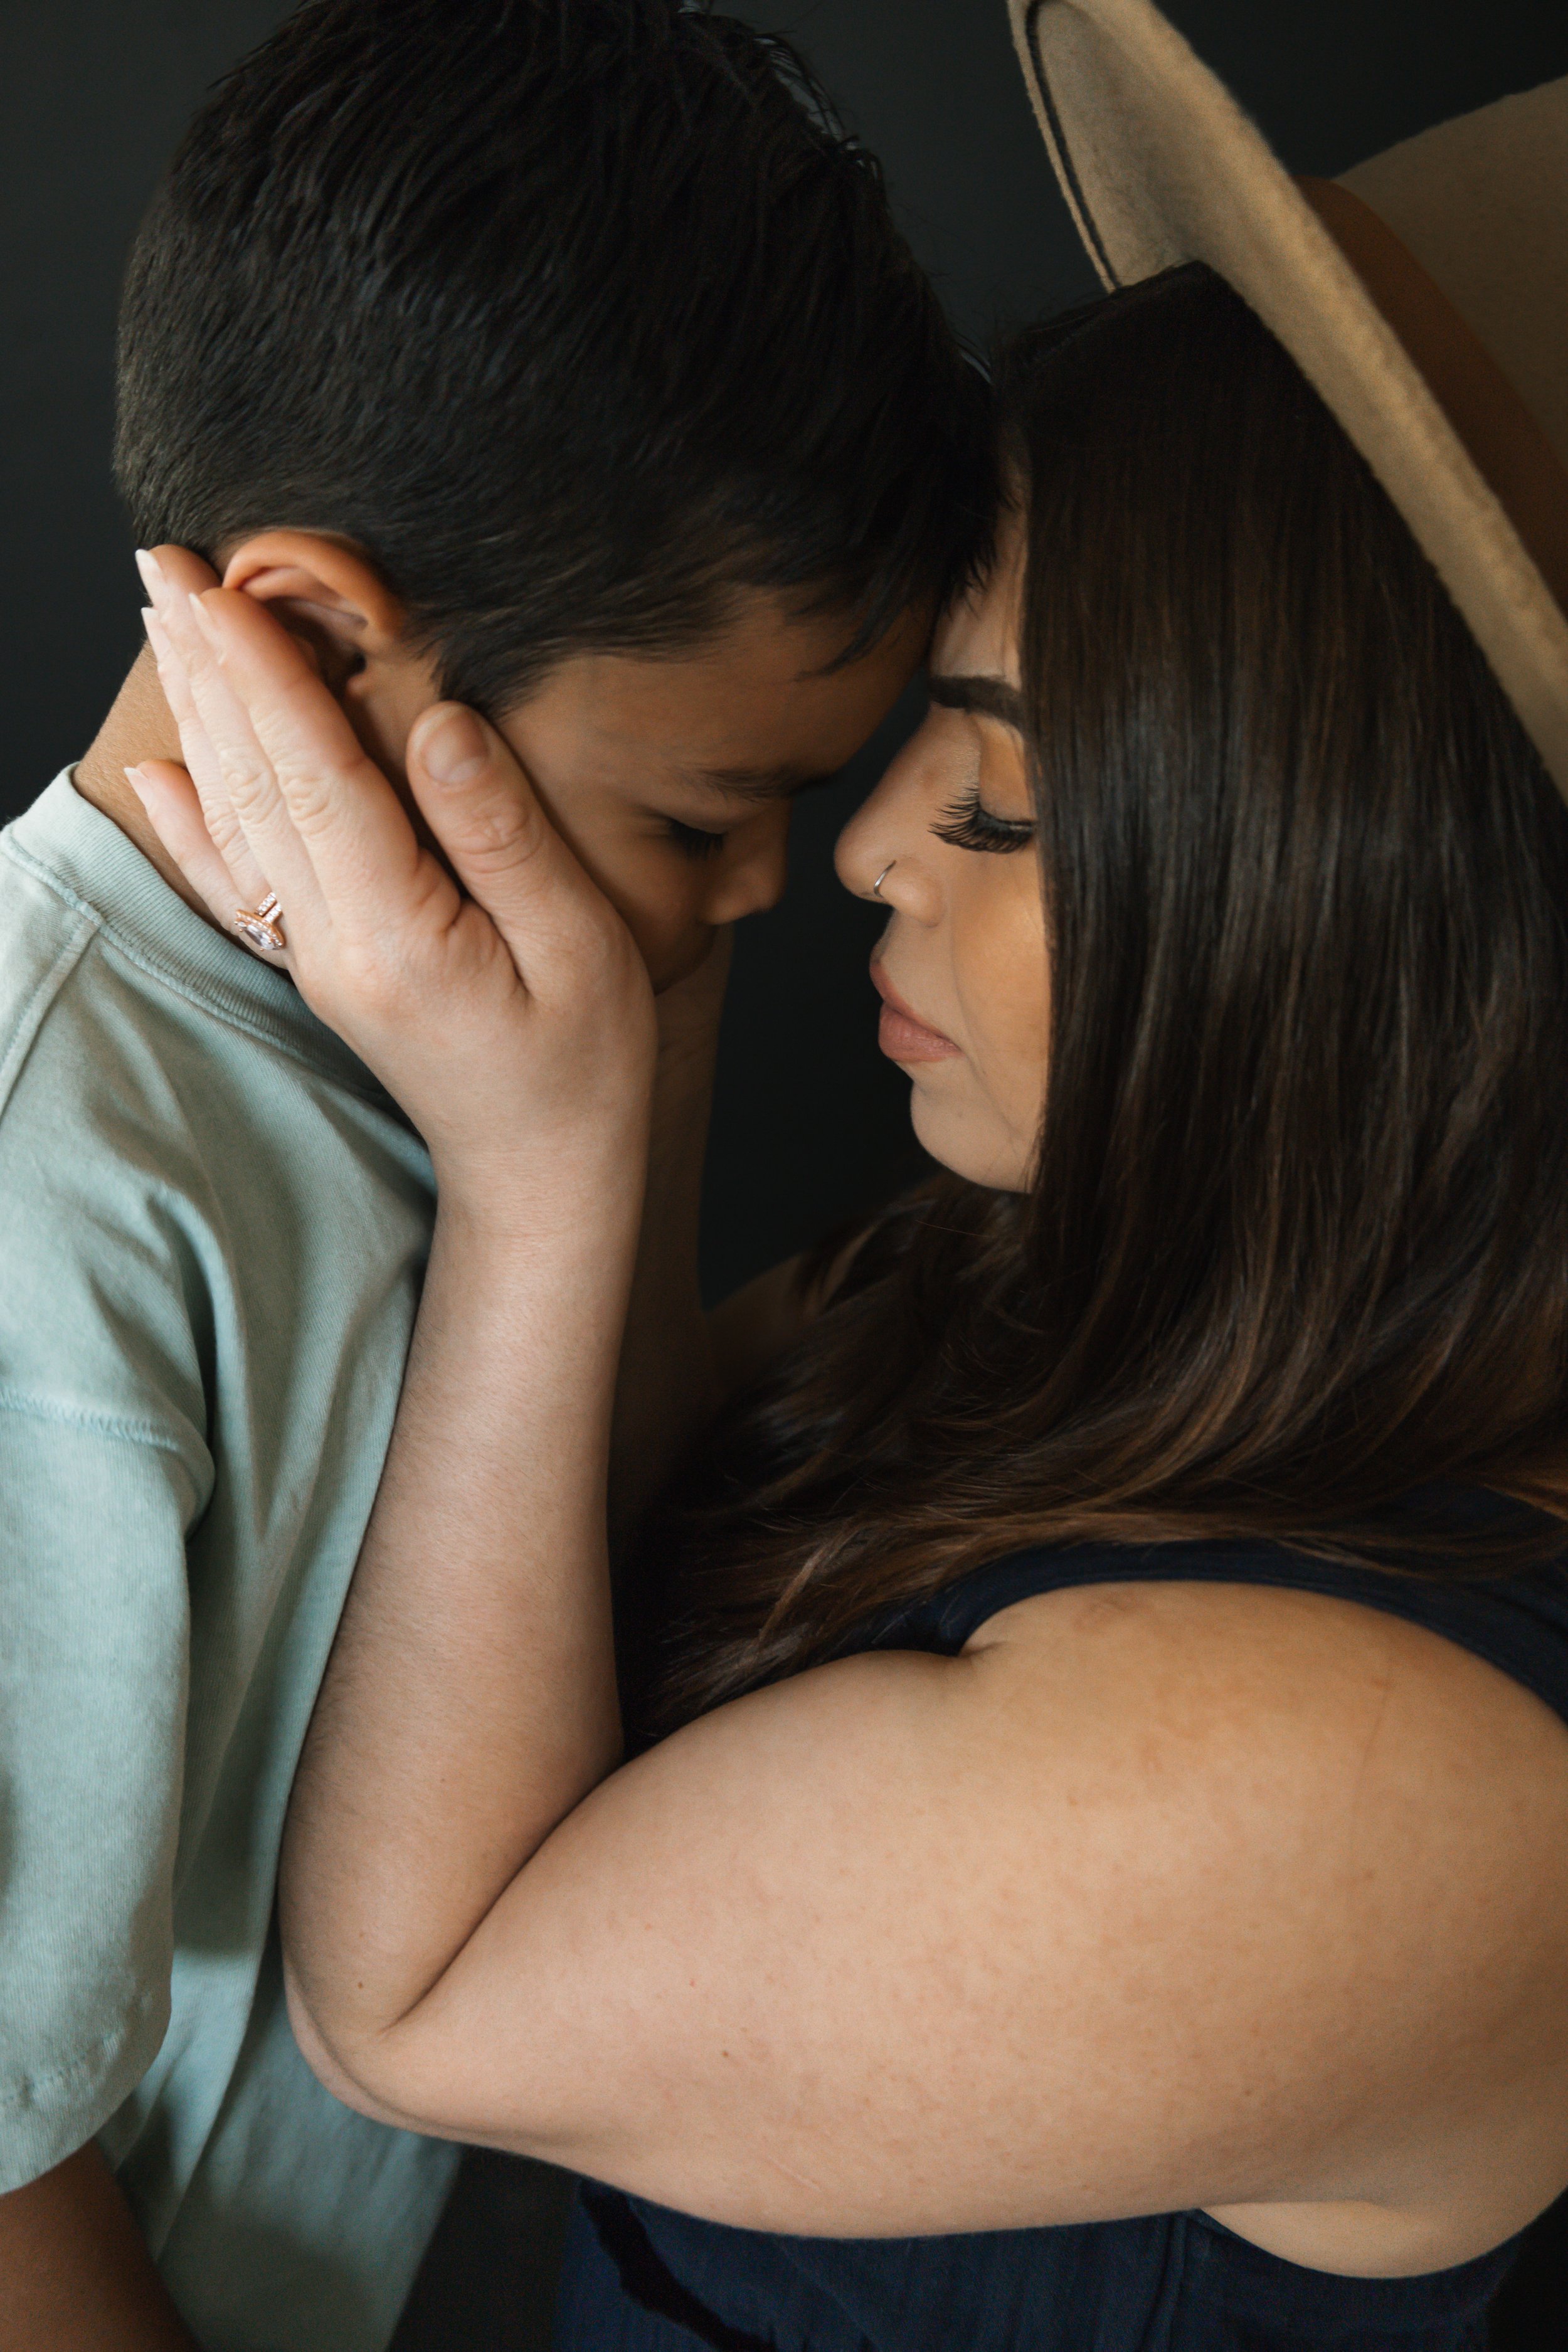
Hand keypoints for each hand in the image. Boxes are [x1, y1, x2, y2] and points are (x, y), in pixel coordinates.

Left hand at [127, 549, 655, 1216]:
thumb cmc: (584, 1067)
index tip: (220, 588)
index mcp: (399, 933)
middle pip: (254, 782)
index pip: (316, 777)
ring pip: (237, 818)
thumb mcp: (581, 947)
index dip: (267, 677)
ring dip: (198, 714)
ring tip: (161, 621)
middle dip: (208, 666)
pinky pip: (240, 884)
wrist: (544, 1176)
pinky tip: (157, 770)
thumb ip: (506, 836)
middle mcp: (336, 946)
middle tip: (161, 563)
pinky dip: (191, 822)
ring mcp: (318, 961)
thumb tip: (443, 724)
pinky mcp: (323, 969)